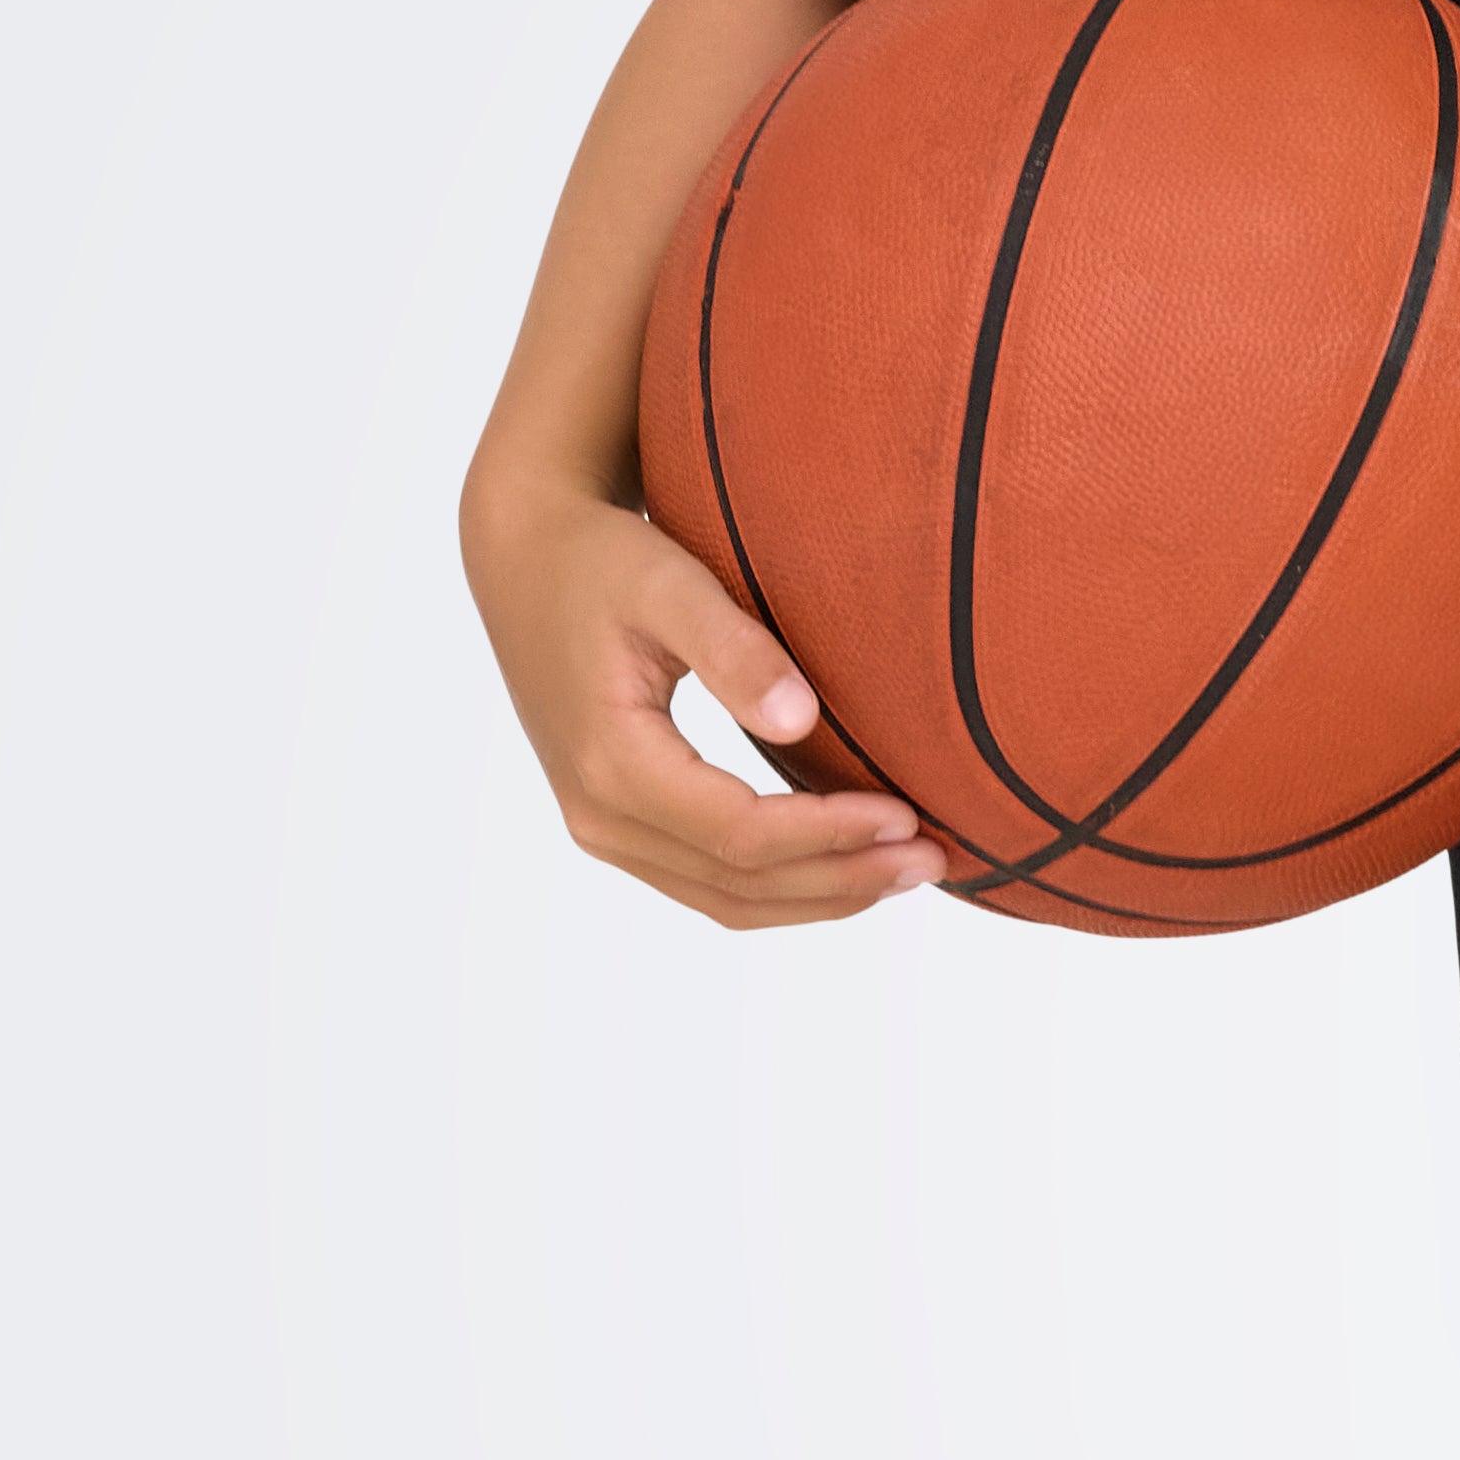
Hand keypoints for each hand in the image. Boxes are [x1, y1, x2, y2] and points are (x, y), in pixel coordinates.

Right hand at [461, 475, 940, 927]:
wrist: (524, 560)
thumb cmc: (598, 561)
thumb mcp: (667, 585)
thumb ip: (733, 650)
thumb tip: (803, 721)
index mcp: (610, 761)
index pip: (740, 833)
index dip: (829, 835)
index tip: (906, 816)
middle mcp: (598, 814)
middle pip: (739, 882)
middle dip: (843, 878)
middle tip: (935, 859)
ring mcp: (603, 829)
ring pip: (726, 900)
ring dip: (819, 896)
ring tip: (905, 872)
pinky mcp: (619, 825)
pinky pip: (708, 884)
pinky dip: (782, 887)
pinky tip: (845, 866)